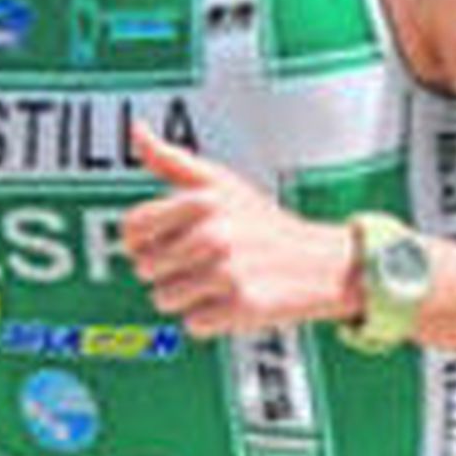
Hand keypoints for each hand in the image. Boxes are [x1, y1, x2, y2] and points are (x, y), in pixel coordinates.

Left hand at [121, 122, 356, 336]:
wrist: (321, 262)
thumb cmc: (264, 223)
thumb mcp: (220, 183)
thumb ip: (172, 161)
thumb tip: (137, 133)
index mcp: (202, 201)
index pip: (133, 228)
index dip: (140, 240)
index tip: (159, 242)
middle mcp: (212, 235)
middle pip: (145, 268)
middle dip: (167, 269)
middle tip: (201, 261)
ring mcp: (226, 273)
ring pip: (164, 299)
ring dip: (186, 296)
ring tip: (216, 280)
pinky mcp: (240, 306)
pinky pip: (193, 323)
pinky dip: (209, 318)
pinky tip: (231, 299)